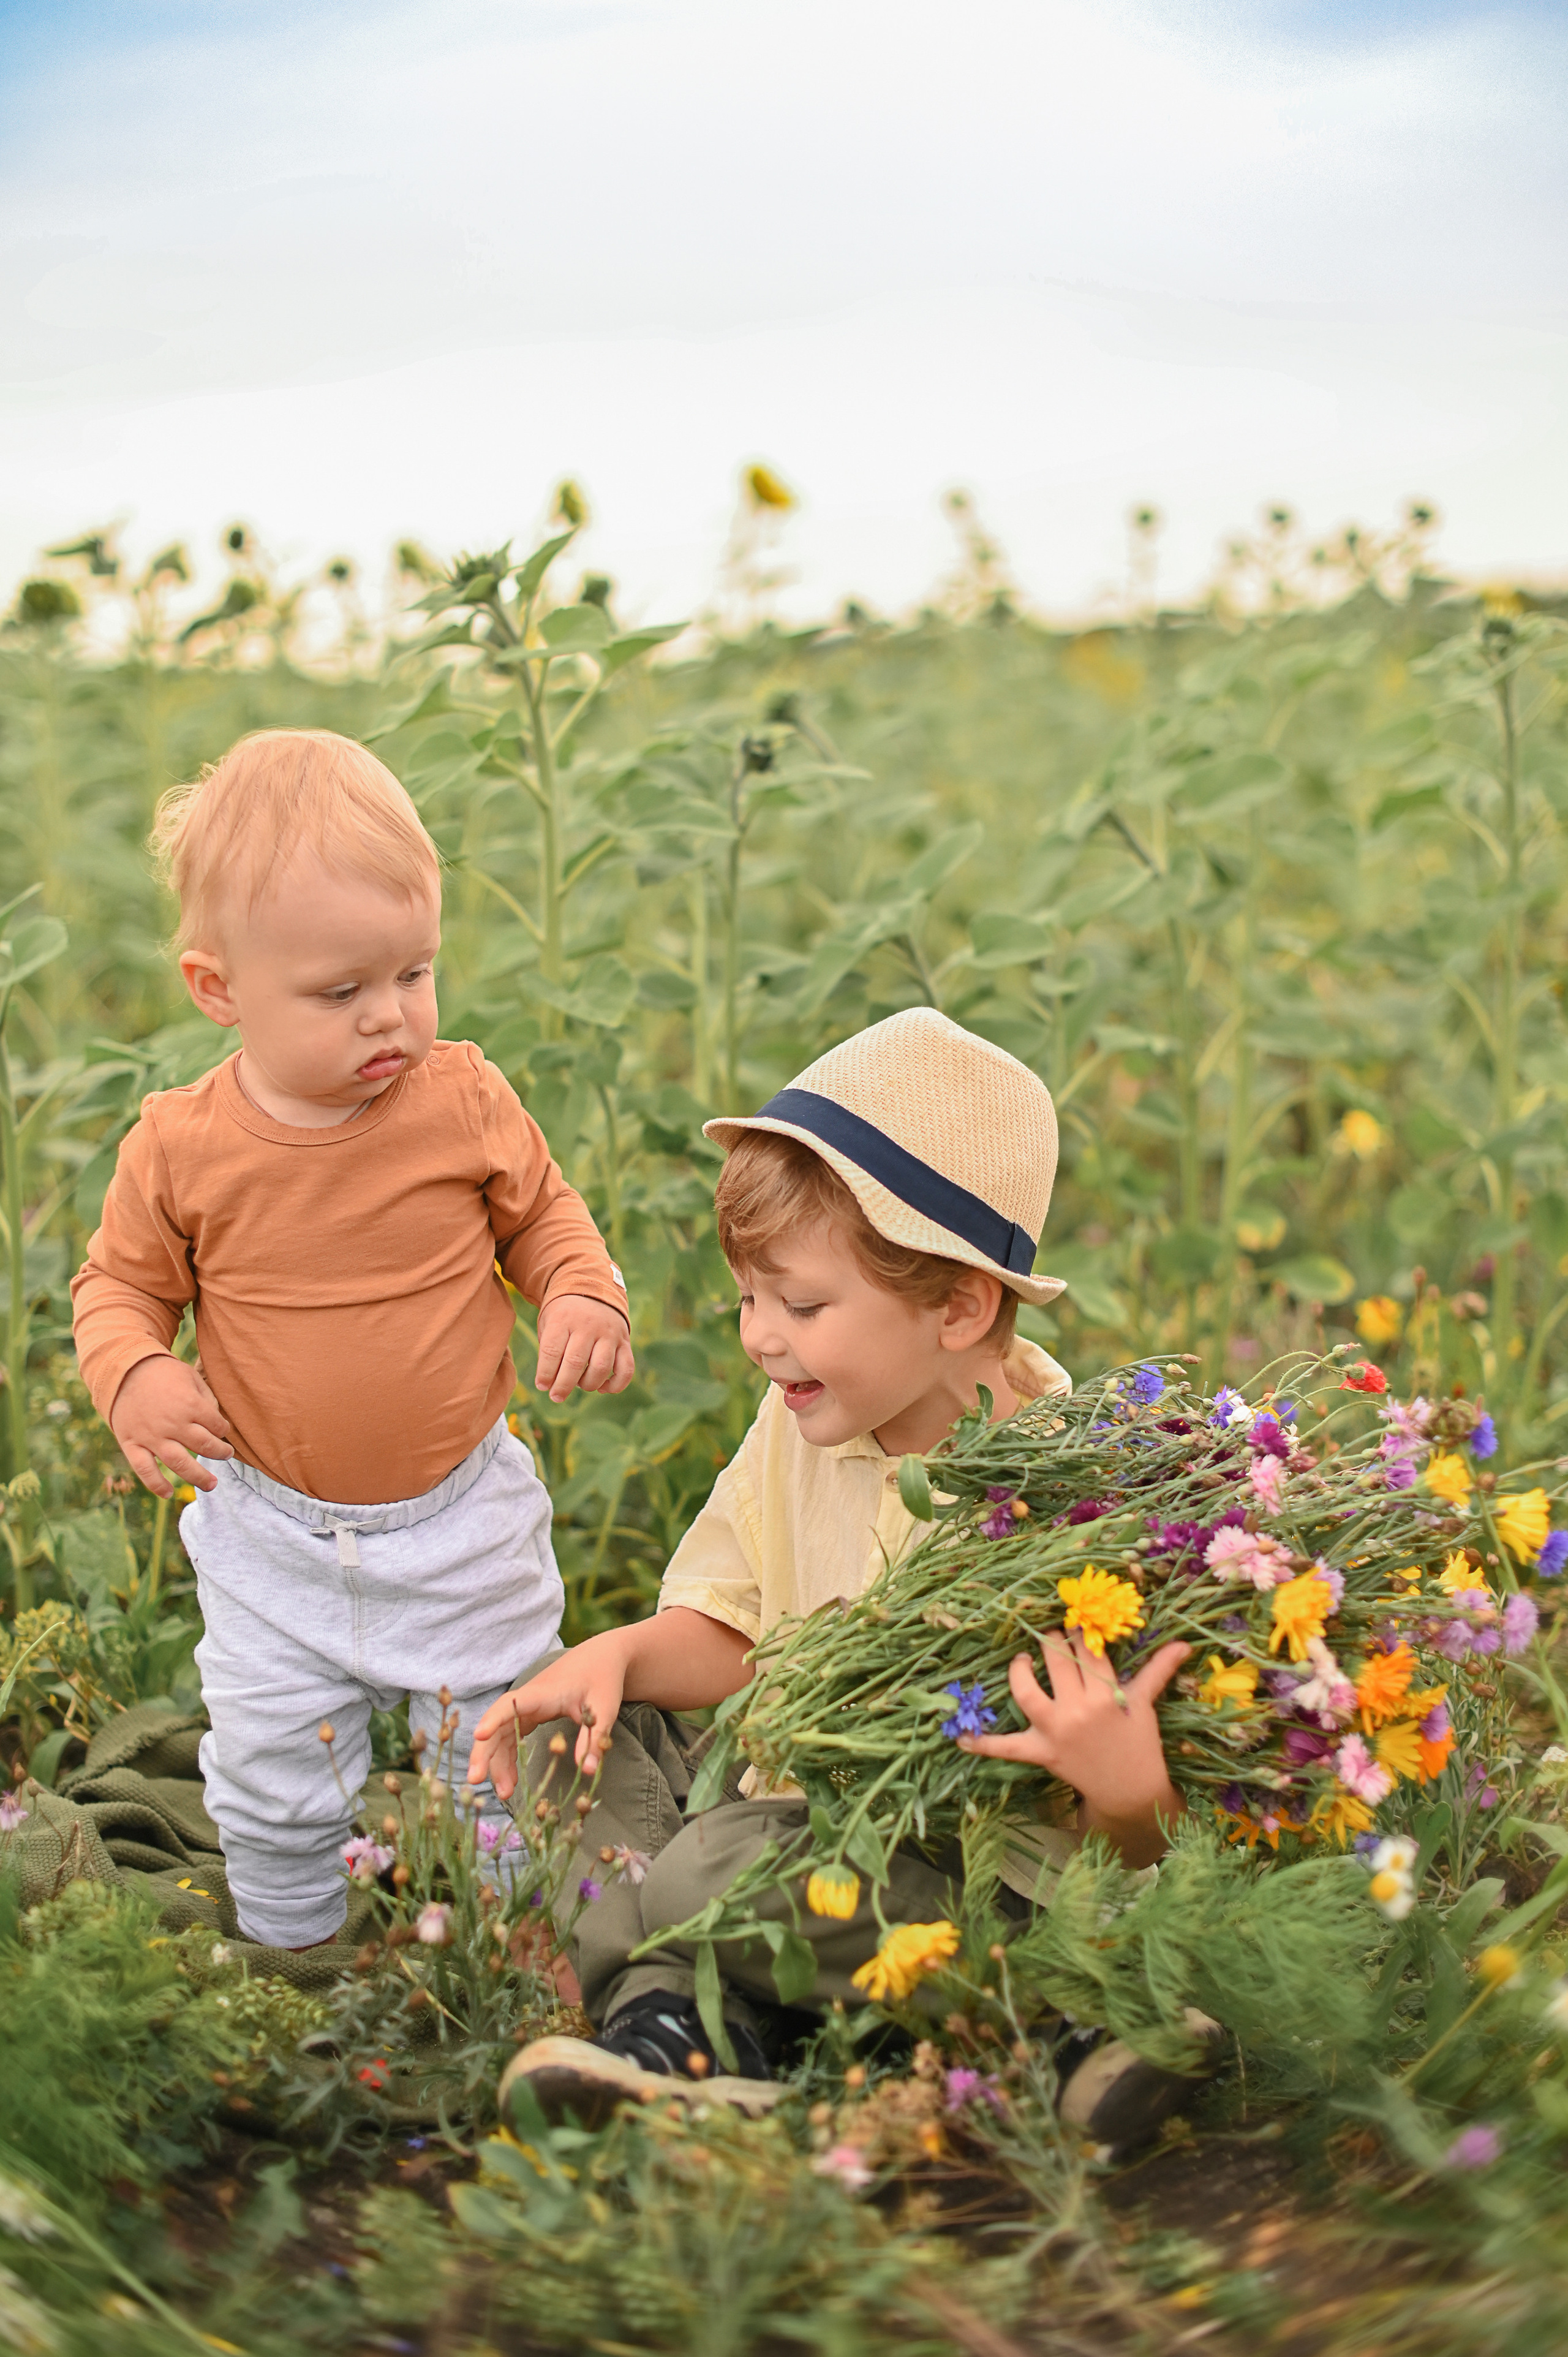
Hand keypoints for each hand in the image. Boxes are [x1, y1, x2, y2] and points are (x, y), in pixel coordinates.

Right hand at [109, 1355, 233, 1496]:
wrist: (124, 1370)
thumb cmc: (163, 1373)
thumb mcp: (191, 1376)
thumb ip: (207, 1400)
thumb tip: (218, 1424)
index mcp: (190, 1405)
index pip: (217, 1426)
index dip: (223, 1430)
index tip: (223, 1431)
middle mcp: (172, 1424)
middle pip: (204, 1446)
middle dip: (220, 1452)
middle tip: (226, 1455)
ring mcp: (151, 1436)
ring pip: (178, 1463)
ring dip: (198, 1477)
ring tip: (212, 1485)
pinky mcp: (131, 1444)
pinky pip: (144, 1469)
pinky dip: (156, 1484)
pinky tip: (167, 1493)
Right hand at [468, 1631, 630, 1795]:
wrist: (603, 1657)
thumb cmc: (603, 1678)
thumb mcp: (605, 1708)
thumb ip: (595, 1737)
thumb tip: (589, 1771)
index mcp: (543, 1692)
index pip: (510, 1704)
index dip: (493, 1719)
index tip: (478, 1735)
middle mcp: (528, 1699)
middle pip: (497, 1724)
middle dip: (484, 1751)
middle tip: (475, 1781)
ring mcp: (527, 1707)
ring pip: (501, 1734)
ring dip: (497, 1762)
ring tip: (504, 1793)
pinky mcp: (531, 1714)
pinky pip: (511, 1737)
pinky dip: (508, 1758)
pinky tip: (511, 1781)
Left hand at [535, 1294, 633, 1402]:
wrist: (593, 1291)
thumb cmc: (565, 1316)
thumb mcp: (549, 1323)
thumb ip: (548, 1351)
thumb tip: (549, 1385)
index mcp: (564, 1319)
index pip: (552, 1350)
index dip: (546, 1373)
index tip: (542, 1386)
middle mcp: (588, 1325)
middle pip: (576, 1362)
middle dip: (563, 1385)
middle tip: (556, 1396)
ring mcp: (609, 1333)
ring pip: (601, 1367)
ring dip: (588, 1384)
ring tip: (579, 1385)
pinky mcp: (624, 1342)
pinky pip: (626, 1368)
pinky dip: (616, 1385)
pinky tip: (603, 1388)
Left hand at [958, 1634, 1190, 1866]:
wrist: (1132, 1792)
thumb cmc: (1140, 1744)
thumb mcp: (1147, 1705)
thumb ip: (1158, 1670)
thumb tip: (1185, 1644)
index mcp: (1108, 1693)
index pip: (1089, 1650)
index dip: (1080, 1631)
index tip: (1074, 1618)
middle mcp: (1080, 1708)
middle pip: (1056, 1662)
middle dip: (1051, 1641)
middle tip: (1049, 1635)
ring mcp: (1058, 1731)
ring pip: (1026, 1692)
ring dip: (1017, 1672)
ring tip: (1020, 1660)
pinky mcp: (1043, 1753)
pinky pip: (1008, 1748)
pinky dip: (984, 1744)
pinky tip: (961, 1738)